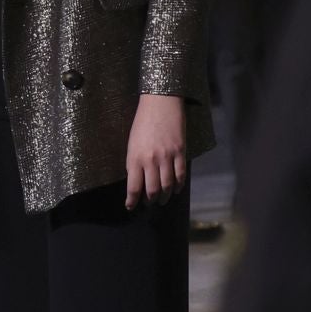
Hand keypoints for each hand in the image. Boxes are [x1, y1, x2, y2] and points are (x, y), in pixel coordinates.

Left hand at [125, 94, 186, 209]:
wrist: (160, 104)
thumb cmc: (142, 122)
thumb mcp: (132, 143)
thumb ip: (134, 161)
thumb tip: (136, 179)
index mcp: (135, 157)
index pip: (134, 186)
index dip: (132, 200)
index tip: (130, 207)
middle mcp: (151, 160)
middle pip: (152, 189)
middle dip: (150, 200)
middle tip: (149, 205)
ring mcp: (167, 157)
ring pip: (167, 185)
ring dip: (165, 196)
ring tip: (162, 200)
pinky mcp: (180, 152)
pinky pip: (180, 175)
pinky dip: (178, 185)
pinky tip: (176, 190)